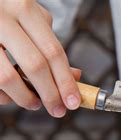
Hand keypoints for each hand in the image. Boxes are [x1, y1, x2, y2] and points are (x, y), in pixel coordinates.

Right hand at [0, 0, 80, 116]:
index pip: (52, 52)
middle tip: (58, 110)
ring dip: (25, 98)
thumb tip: (75, 78)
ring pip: (7, 78)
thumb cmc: (10, 16)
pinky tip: (10, 95)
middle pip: (35, 65)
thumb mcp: (33, 23)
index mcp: (24, 9)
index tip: (73, 102)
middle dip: (50, 94)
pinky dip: (4, 95)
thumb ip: (51, 48)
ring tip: (34, 103)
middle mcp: (2, 18)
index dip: (65, 82)